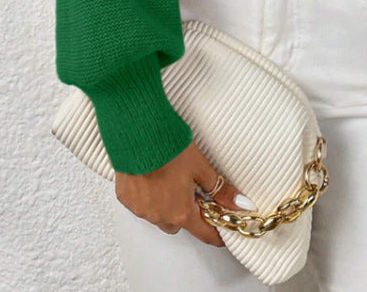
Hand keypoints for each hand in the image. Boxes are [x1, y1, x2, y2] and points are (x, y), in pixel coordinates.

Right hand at [114, 140, 255, 245]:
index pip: (204, 233)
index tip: (223, 233)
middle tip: (192, 190)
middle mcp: (158, 216)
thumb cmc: (168, 147)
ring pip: (159, 215)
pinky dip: (149, 196)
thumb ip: (220, 189)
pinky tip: (153, 176)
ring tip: (171, 178)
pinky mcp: (126, 198)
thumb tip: (240, 203)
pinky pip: (142, 205)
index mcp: (180, 212)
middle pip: (179, 224)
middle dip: (188, 212)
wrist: (138, 133)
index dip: (216, 233)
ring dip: (167, 204)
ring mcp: (140, 209)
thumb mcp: (201, 167)